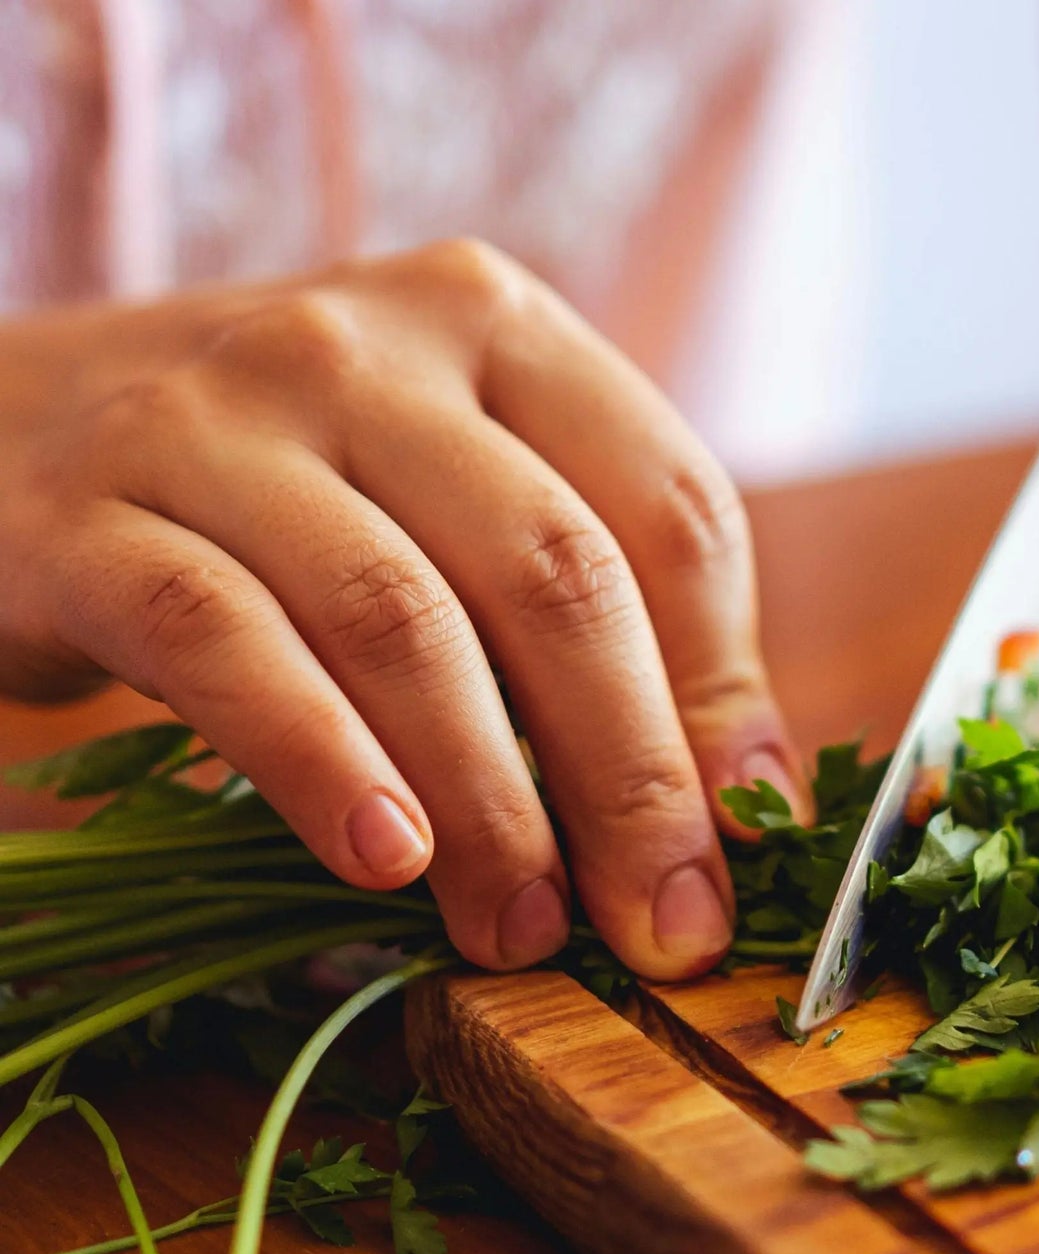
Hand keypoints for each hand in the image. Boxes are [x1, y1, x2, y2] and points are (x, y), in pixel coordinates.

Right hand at [0, 240, 812, 979]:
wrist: (12, 427)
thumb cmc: (292, 489)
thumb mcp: (452, 501)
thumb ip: (595, 616)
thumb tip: (749, 797)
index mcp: (498, 323)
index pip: (671, 507)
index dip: (721, 689)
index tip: (743, 835)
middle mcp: (370, 346)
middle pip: (556, 571)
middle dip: (629, 773)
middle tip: (658, 923)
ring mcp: (221, 415)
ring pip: (402, 620)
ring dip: (489, 801)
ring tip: (525, 928)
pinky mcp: (90, 514)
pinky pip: (230, 648)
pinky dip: (320, 766)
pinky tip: (385, 861)